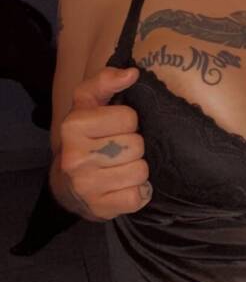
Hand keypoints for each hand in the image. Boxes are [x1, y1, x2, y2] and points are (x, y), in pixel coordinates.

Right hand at [59, 66, 151, 220]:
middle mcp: (76, 157)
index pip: (128, 118)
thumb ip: (106, 81)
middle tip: (119, 150)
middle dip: (134, 147)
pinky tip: (125, 187)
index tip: (115, 128)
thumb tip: (132, 73)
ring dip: (137, 169)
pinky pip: (139, 196)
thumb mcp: (89, 104)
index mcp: (73, 126)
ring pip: (140, 171)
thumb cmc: (85, 137)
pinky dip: (138, 192)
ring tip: (122, 168)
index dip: (127, 122)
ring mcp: (87, 186)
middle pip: (136, 145)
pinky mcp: (100, 208)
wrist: (68, 184)